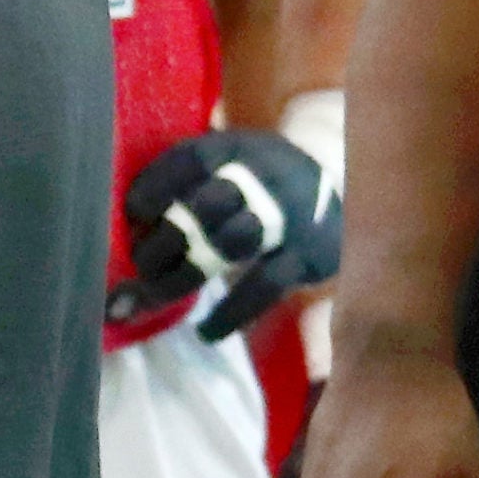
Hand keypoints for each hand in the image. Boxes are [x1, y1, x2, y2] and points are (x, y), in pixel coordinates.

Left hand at [111, 130, 340, 342]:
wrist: (349, 188)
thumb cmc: (267, 185)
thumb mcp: (238, 166)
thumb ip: (191, 189)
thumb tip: (129, 231)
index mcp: (240, 147)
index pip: (191, 158)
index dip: (156, 184)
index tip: (131, 213)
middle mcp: (265, 174)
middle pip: (209, 202)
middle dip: (167, 238)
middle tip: (142, 265)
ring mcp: (289, 214)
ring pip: (232, 242)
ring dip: (188, 273)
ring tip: (160, 296)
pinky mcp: (308, 253)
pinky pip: (265, 285)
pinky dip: (232, 312)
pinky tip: (207, 330)